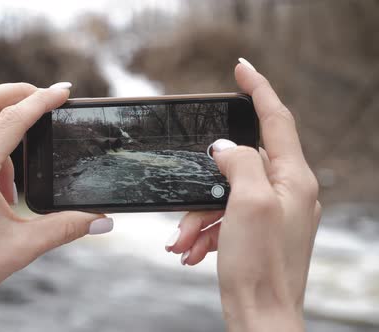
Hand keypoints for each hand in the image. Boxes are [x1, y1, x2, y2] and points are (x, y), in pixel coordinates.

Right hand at [165, 60, 320, 330]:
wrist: (260, 318)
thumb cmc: (259, 266)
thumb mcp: (247, 202)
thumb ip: (239, 162)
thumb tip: (225, 146)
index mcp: (293, 178)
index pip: (276, 118)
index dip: (258, 89)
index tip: (241, 68)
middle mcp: (287, 192)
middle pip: (239, 164)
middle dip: (203, 185)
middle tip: (183, 214)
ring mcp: (273, 213)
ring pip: (224, 194)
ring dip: (197, 216)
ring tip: (182, 244)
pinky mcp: (258, 232)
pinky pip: (224, 217)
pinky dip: (204, 230)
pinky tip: (191, 251)